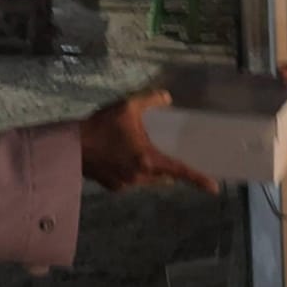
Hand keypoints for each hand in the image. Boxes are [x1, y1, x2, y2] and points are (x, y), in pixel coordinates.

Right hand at [79, 89, 219, 194]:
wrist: (71, 146)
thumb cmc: (102, 127)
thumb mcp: (127, 107)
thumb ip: (150, 101)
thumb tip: (167, 98)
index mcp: (148, 159)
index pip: (179, 171)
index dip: (198, 179)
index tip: (215, 188)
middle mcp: (141, 177)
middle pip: (164, 177)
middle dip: (169, 169)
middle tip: (167, 155)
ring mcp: (127, 185)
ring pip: (148, 180)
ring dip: (150, 169)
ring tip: (139, 152)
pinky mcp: (114, 188)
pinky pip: (131, 181)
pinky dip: (132, 172)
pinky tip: (120, 158)